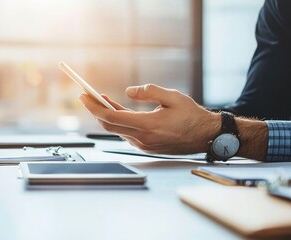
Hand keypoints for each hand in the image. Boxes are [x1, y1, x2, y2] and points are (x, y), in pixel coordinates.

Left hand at [79, 84, 218, 154]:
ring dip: (107, 116)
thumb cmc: (192, 116)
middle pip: (109, 126)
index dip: (94, 107)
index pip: (111, 118)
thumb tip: (129, 91)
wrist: (206, 137)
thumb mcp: (172, 96)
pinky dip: (118, 122)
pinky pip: (126, 134)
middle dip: (95, 110)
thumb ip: (149, 92)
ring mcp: (144, 145)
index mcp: (148, 125)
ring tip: (100, 100)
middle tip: (87, 97)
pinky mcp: (147, 147)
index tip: (84, 97)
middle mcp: (143, 138)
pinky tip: (116, 111)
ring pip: (117, 130)